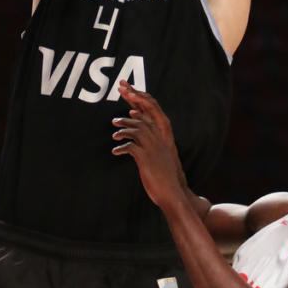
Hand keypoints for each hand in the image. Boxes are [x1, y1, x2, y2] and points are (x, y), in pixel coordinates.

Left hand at [112, 81, 186, 207]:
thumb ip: (151, 146)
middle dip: (128, 110)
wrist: (173, 194)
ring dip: (122, 129)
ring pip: (136, 129)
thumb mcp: (160, 158)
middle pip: (142, 117)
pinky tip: (115, 152)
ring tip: (114, 133)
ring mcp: (153, 148)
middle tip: (115, 112)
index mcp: (163, 137)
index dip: (139, 102)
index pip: (151, 112)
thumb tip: (139, 141)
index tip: (127, 93)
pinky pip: (130, 147)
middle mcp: (159, 139)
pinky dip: (121, 148)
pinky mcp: (146, 158)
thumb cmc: (165, 176)